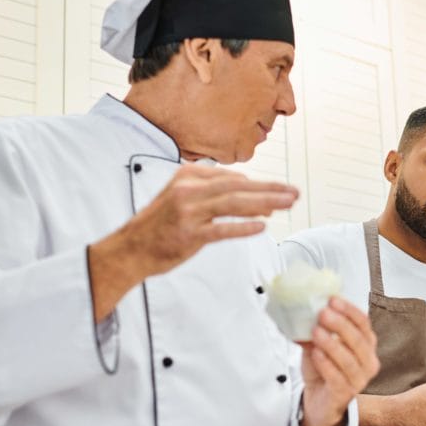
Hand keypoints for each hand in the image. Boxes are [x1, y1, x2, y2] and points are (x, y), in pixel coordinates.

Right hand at [88, 164, 298, 320]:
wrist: (130, 249)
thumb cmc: (159, 226)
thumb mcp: (181, 198)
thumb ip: (212, 194)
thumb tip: (252, 198)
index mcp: (188, 177)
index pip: (232, 178)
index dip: (259, 186)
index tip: (279, 193)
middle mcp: (189, 190)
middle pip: (239, 187)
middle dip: (271, 189)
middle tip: (294, 193)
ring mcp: (189, 212)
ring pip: (234, 204)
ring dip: (265, 203)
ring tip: (287, 205)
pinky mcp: (190, 235)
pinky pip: (222, 229)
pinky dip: (243, 227)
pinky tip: (262, 226)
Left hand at [300, 297, 379, 425]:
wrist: (318, 402)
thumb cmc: (323, 371)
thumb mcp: (317, 345)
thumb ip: (313, 331)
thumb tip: (301, 313)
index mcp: (366, 345)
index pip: (364, 324)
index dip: (350, 311)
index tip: (333, 300)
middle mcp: (368, 362)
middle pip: (358, 340)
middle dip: (340, 324)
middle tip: (323, 313)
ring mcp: (359, 380)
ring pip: (349, 360)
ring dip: (332, 344)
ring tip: (316, 332)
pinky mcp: (345, 394)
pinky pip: (338, 378)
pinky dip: (326, 364)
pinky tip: (316, 354)